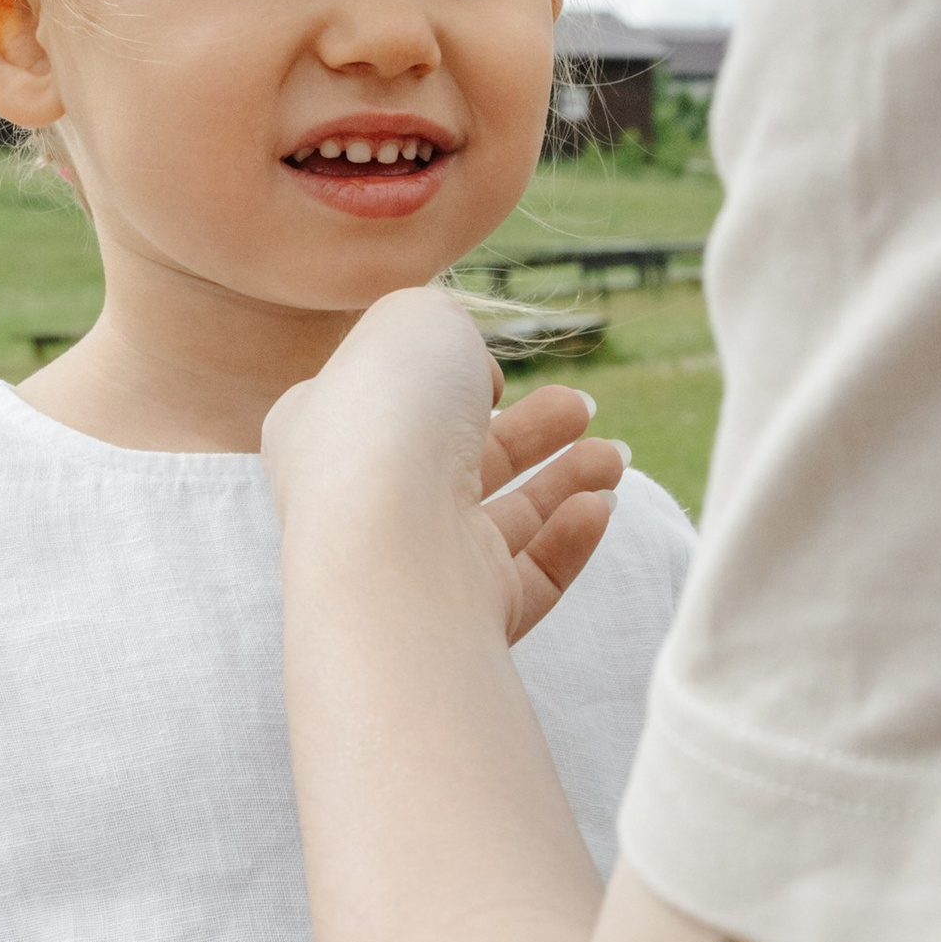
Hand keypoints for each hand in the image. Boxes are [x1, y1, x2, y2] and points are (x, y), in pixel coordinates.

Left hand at [265, 288, 626, 647]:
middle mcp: (362, 502)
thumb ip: (441, 324)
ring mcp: (410, 568)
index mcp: (324, 431)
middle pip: (460, 462)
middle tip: (584, 408)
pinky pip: (523, 580)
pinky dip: (568, 541)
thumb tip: (473, 379)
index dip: (446, 383)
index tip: (494, 375)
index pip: (389, 405)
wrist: (387, 548)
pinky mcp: (459, 621)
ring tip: (616, 457)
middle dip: (534, 430)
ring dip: (566, 481)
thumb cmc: (389, 419)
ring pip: (499, 522)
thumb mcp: (414, 320)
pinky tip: (600, 507)